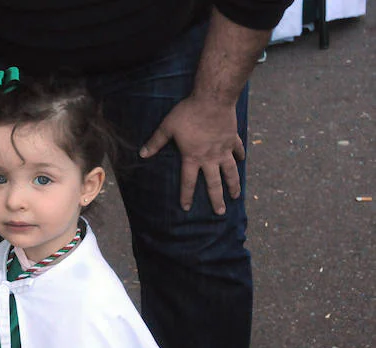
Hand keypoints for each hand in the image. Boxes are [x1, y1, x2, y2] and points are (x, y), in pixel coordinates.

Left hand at [139, 95, 245, 214]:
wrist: (213, 99)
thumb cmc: (188, 113)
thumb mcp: (167, 127)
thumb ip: (155, 142)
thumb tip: (142, 154)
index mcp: (192, 157)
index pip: (188, 182)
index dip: (186, 196)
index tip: (186, 208)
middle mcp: (210, 158)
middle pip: (214, 183)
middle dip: (216, 199)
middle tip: (219, 212)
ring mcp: (223, 149)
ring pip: (230, 171)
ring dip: (233, 184)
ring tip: (235, 196)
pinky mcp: (233, 138)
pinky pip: (238, 150)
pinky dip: (240, 155)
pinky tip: (242, 161)